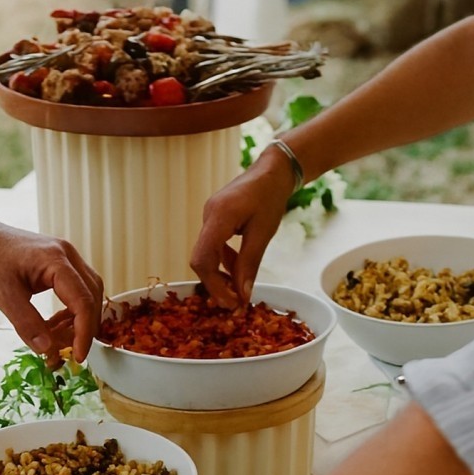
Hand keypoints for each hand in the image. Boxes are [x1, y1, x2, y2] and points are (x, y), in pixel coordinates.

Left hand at [0, 222, 102, 364]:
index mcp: (56, 260)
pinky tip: (56, 324)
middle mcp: (67, 255)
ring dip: (80, 319)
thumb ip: (26, 323)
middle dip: (85, 327)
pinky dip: (71, 310)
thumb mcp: (3, 295)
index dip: (84, 332)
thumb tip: (46, 349)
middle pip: (92, 296)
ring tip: (60, 339)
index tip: (78, 356)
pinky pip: (76, 289)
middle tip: (71, 352)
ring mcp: (65, 257)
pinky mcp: (58, 263)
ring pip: (88, 293)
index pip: (83, 301)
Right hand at [190, 151, 294, 303]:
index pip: (204, 258)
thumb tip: (242, 294)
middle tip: (234, 303)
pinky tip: (237, 271)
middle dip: (216, 284)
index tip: (230, 302)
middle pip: (201, 259)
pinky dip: (223, 262)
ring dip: (220, 275)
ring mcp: (209, 217)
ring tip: (237, 292)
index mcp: (219, 216)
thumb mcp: (264, 233)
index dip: (214, 285)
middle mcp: (208, 216)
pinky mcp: (214, 219)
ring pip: (206, 255)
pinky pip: (213, 246)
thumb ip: (250, 264)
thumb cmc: (271, 197)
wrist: (273, 171)